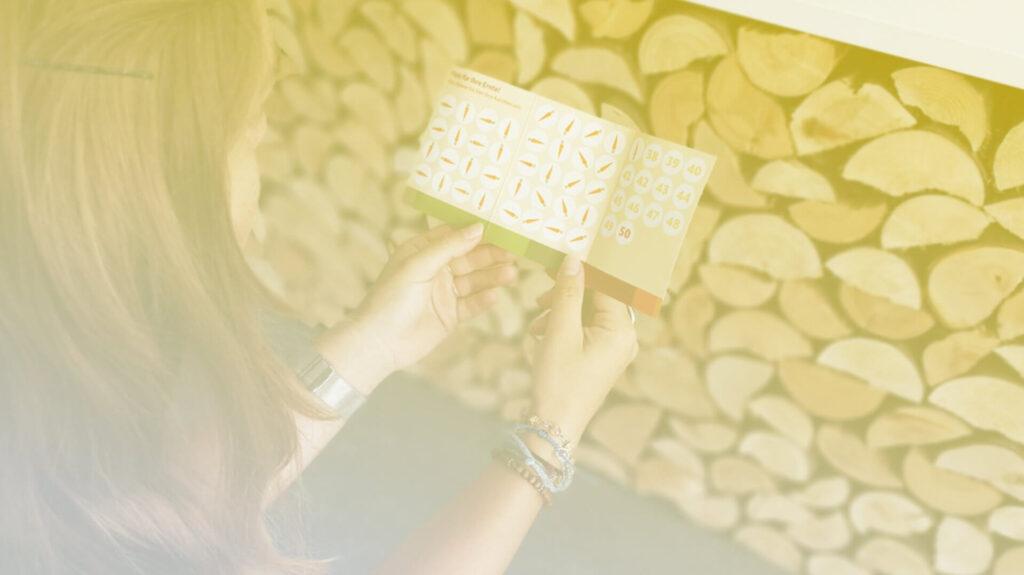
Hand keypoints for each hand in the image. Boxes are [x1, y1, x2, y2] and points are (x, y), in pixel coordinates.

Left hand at [316, 223, 516, 392]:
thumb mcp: (418, 266)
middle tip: (514, 251)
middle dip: (490, 254)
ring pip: (473, 280)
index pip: (453, 234)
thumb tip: (477, 227)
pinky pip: (471, 304)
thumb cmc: (391, 299)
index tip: (500, 226)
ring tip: (511, 274)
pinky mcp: (449, 315)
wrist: (380, 343)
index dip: (475, 230)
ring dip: (491, 276)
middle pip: (468, 257)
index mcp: (421, 251)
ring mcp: (443, 293)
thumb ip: (449, 247)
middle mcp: (434, 270)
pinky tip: (495, 296)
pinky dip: (483, 299)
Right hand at [526, 257, 637, 444]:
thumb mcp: (560, 331)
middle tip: (540, 290)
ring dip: (560, 311)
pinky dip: (562, 327)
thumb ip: (568, 292)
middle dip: (567, 294)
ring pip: (586, 313)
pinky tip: (541, 334)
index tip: (557, 259)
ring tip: (536, 322)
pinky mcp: (599, 358)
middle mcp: (624, 338)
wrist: (553, 426)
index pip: (606, 286)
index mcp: (621, 330)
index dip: (582, 270)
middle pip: (596, 299)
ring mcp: (612, 349)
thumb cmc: (559, 381)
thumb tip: (574, 261)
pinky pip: (583, 330)